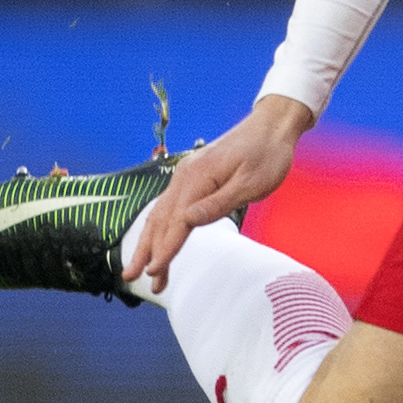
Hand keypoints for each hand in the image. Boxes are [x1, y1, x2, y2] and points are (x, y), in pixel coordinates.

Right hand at [129, 94, 314, 291]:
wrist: (271, 126)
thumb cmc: (267, 155)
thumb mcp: (251, 183)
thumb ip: (219, 203)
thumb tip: (188, 221)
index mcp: (198, 178)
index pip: (176, 221)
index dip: (165, 249)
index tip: (153, 272)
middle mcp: (185, 176)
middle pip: (160, 219)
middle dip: (146, 250)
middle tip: (132, 277)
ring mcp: (186, 176)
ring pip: (161, 213)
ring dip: (149, 242)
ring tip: (139, 268)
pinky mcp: (192, 178)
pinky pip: (169, 206)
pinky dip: (159, 227)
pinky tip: (154, 242)